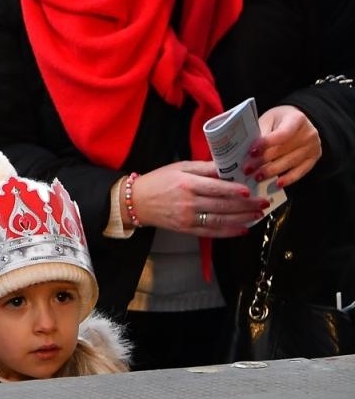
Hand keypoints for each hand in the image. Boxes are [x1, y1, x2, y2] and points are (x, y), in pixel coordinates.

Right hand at [130, 160, 261, 237]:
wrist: (136, 201)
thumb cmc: (158, 180)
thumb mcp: (179, 167)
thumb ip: (203, 168)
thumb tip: (226, 166)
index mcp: (187, 184)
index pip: (215, 188)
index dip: (234, 190)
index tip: (249, 191)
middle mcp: (188, 202)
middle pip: (222, 205)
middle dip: (246, 205)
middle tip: (263, 203)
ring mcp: (187, 218)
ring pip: (220, 220)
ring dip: (242, 218)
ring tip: (258, 215)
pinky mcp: (186, 229)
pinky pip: (211, 232)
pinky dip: (228, 232)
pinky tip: (242, 229)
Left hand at [249, 105, 319, 188]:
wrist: (297, 123)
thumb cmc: (279, 121)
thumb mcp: (269, 119)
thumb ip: (260, 132)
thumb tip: (244, 148)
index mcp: (296, 119)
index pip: (282, 133)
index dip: (266, 143)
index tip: (251, 151)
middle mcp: (308, 133)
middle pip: (283, 150)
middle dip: (263, 161)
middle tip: (247, 169)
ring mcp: (313, 147)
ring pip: (290, 162)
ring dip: (272, 171)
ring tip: (256, 177)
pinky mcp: (313, 159)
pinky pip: (301, 171)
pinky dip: (288, 178)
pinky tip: (277, 184)